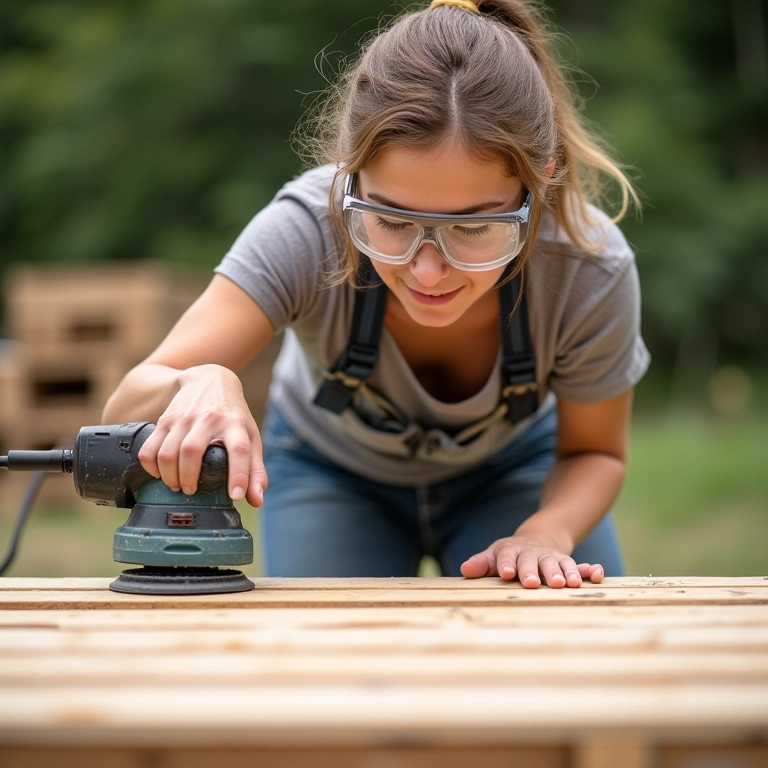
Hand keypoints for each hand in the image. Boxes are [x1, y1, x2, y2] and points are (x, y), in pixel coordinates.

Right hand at [137, 364, 267, 506]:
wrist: (210, 380)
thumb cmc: (233, 415)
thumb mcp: (250, 437)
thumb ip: (255, 469)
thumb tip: (256, 501)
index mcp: (236, 424)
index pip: (239, 450)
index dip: (239, 474)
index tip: (235, 495)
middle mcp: (209, 419)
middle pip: (192, 451)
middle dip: (189, 478)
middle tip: (191, 491)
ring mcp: (184, 417)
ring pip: (168, 451)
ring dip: (169, 475)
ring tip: (177, 485)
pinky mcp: (166, 419)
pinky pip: (150, 447)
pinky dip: (150, 466)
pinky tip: (159, 474)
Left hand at [460, 533, 603, 588]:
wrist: (537, 538)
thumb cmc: (510, 555)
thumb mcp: (494, 556)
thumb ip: (481, 563)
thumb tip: (465, 569)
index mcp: (512, 552)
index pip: (507, 558)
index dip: (506, 564)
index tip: (506, 573)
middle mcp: (533, 555)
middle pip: (533, 562)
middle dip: (534, 572)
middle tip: (534, 583)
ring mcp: (552, 558)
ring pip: (558, 564)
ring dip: (563, 572)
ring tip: (568, 584)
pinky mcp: (568, 563)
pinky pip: (582, 565)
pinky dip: (590, 570)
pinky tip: (597, 575)